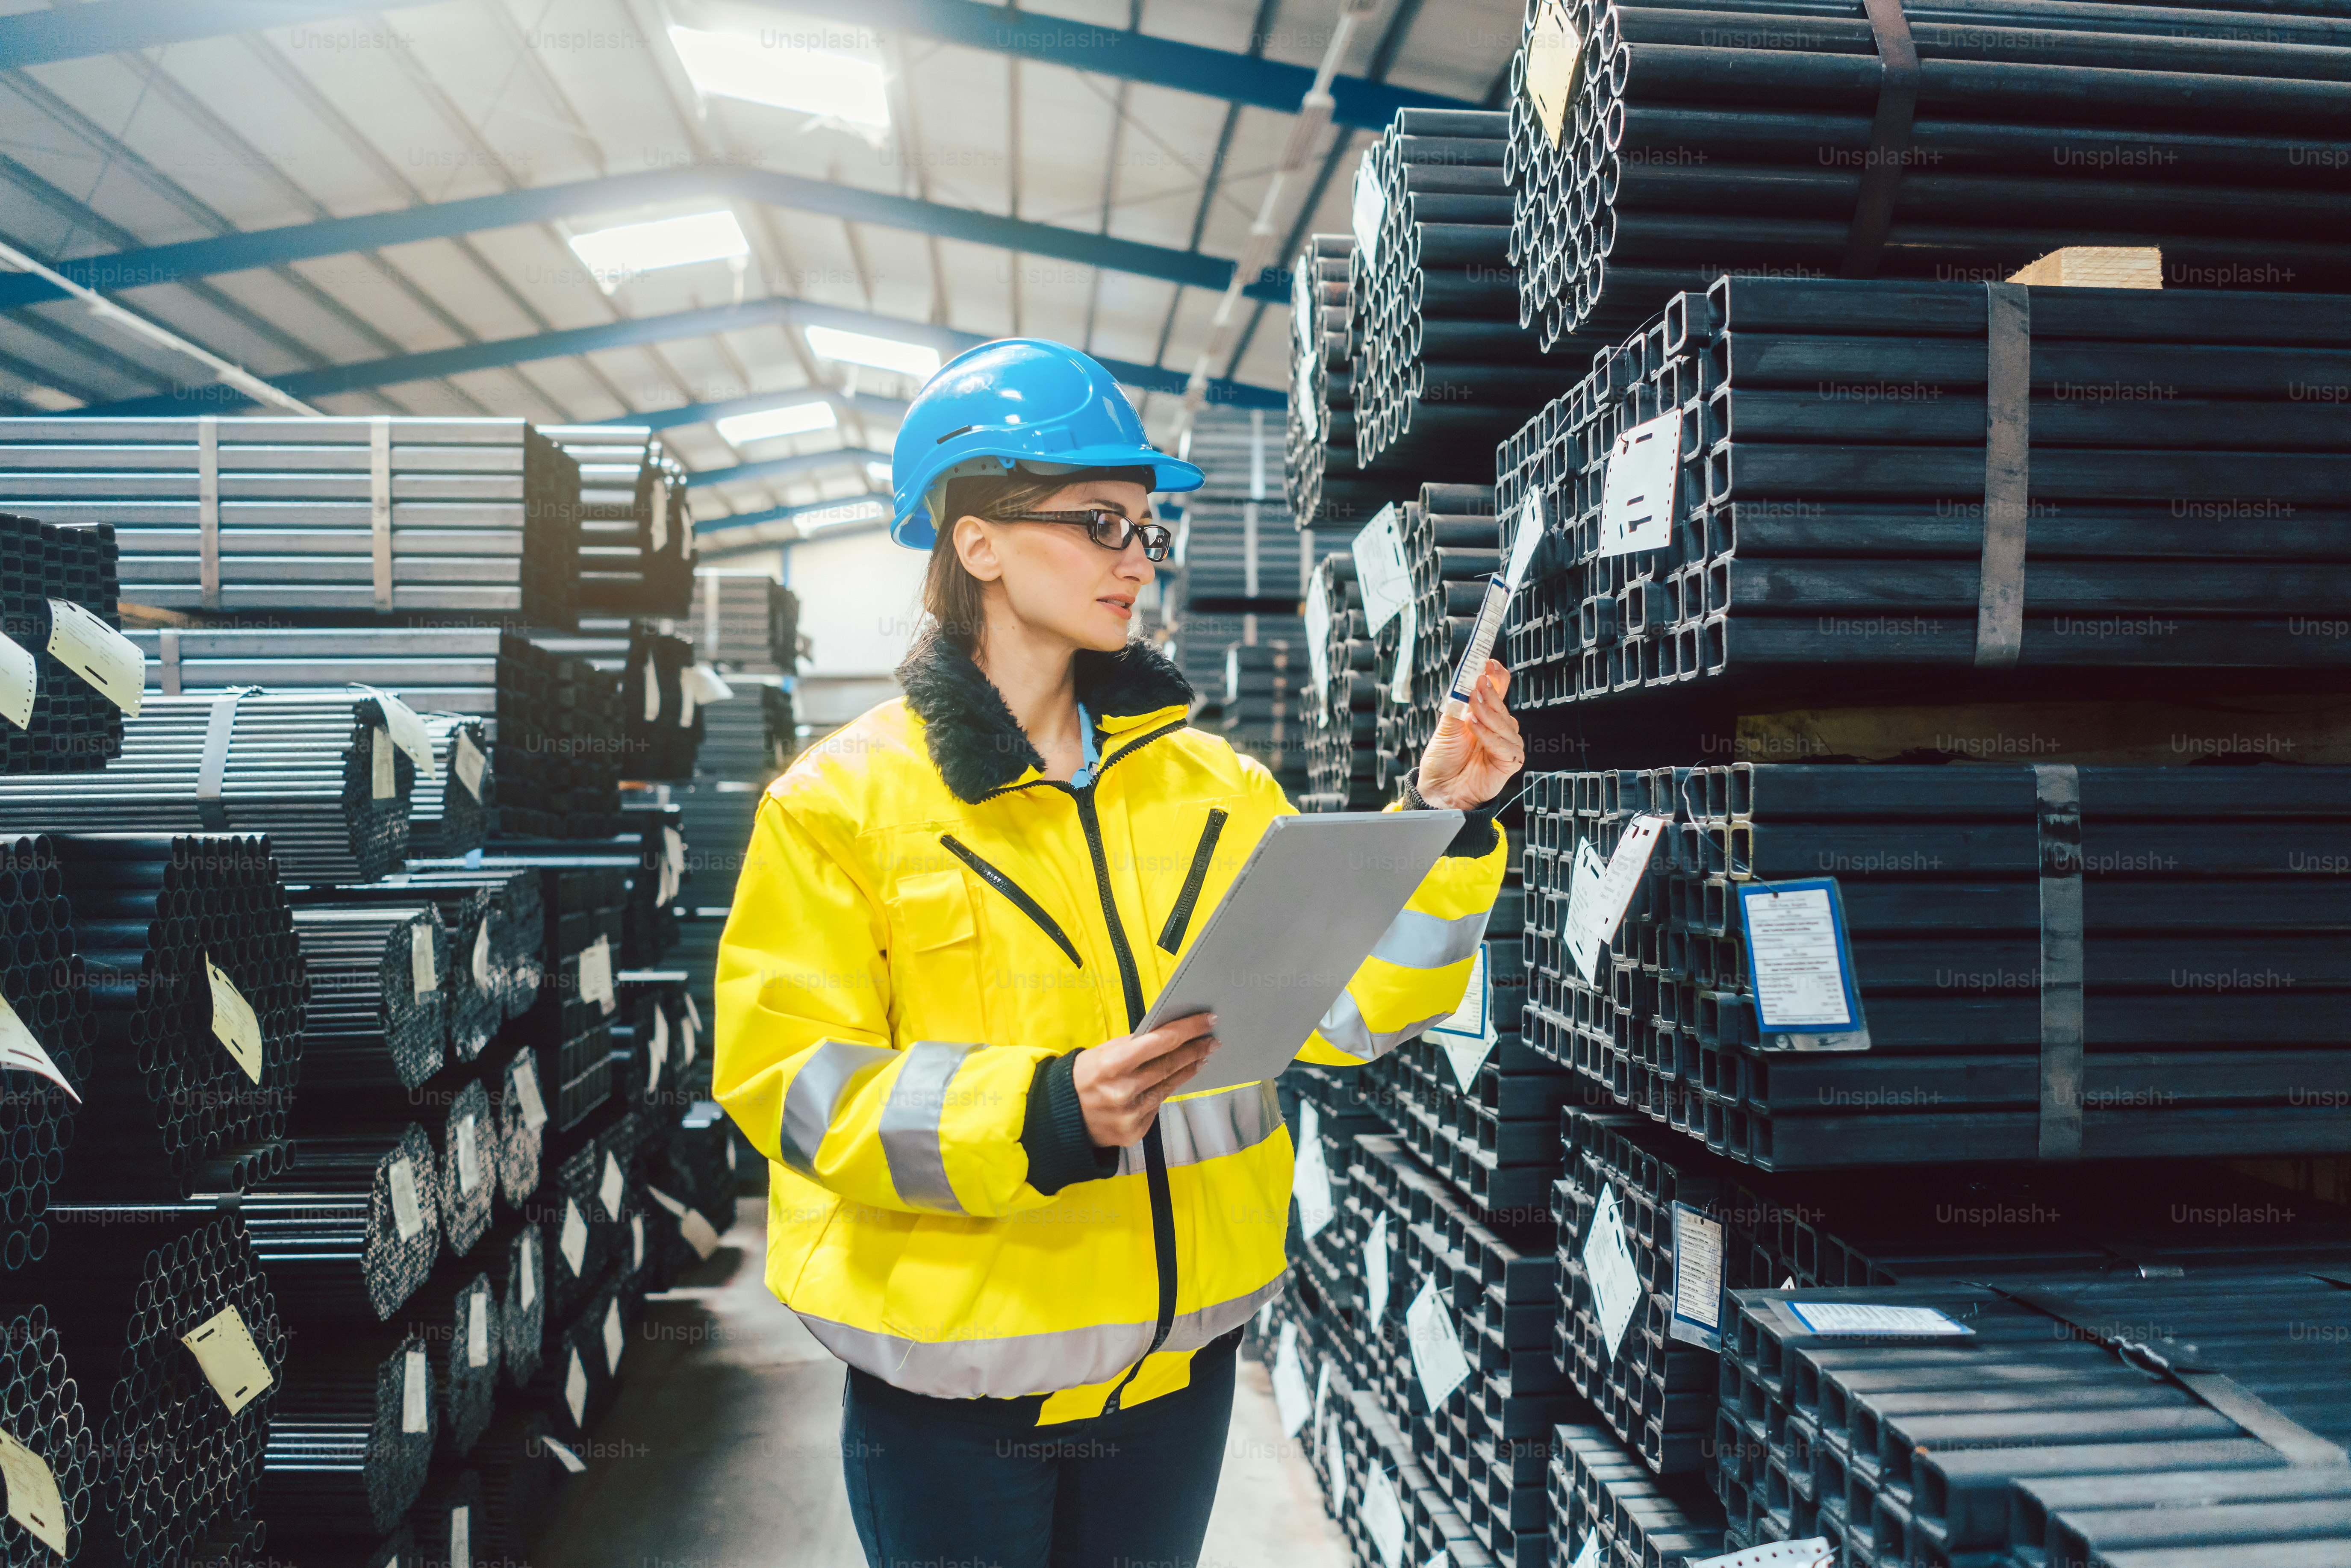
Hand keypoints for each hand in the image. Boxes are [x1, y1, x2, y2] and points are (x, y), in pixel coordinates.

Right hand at [1071, 1012, 1220, 1147]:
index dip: (1188, 1029)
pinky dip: (1164, 1091)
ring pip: (1168, 1086)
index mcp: (1113, 1064)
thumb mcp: (1102, 1053)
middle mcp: (1124, 1091)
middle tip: (1212, 1040)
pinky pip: (1156, 1106)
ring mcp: (1131, 1114)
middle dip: (1194, 1049)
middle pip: (1170, 1065)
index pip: (1161, 1041)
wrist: (1061, 1117)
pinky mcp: (1135, 1131)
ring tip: (1200, 1057)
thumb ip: (1133, 1045)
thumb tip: (1168, 1033)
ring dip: (1187, 1069)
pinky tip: (1173, 1080)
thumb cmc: (1083, 1077)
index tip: (1208, 1019)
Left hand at [1415, 659, 1523, 809]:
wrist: (1438, 788)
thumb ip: (1458, 704)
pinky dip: (1489, 735)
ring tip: (1471, 711)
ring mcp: (1505, 745)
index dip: (1497, 676)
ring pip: (1506, 723)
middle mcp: (1498, 729)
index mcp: (1485, 716)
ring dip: (1488, 714)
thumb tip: (1466, 679)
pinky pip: (1505, 745)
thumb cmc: (1443, 759)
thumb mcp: (1447, 726)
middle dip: (1491, 692)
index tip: (1489, 662)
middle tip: (1479, 683)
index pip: (1498, 691)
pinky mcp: (1509, 762)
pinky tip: (1474, 728)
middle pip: (1503, 705)